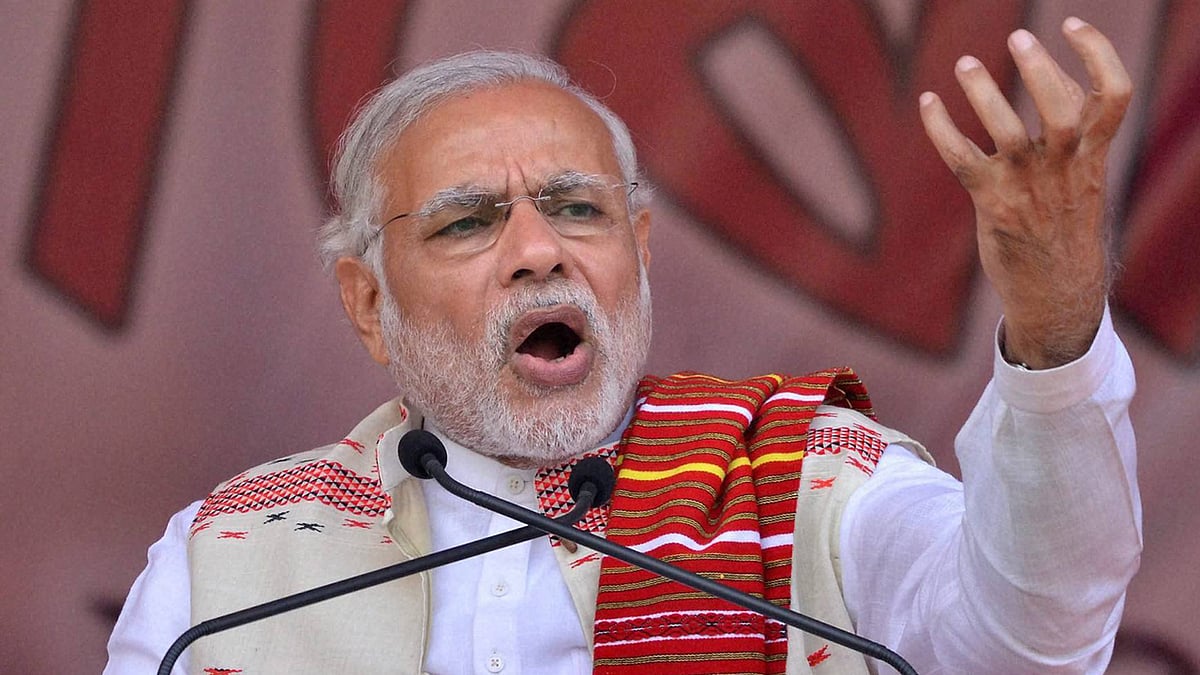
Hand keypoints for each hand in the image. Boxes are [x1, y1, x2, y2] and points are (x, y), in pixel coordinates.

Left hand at [919, 17, 1130, 368]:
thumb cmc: (1066, 222)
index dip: (1097, 54)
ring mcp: (1027, 186)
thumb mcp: (1084, 175)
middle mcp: (1063, 167)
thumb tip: (1052, 73)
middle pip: (1059, 109)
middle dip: (1039, 70)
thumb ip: (1072, 127)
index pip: (1114, 96)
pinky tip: (926, 103)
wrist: (1057, 292)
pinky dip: (940, 127)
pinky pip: (961, 158)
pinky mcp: (993, 204)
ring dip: (983, 92)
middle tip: (1017, 38)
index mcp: (1094, 155)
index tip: (1072, 23)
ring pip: (1005, 130)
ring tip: (963, 64)